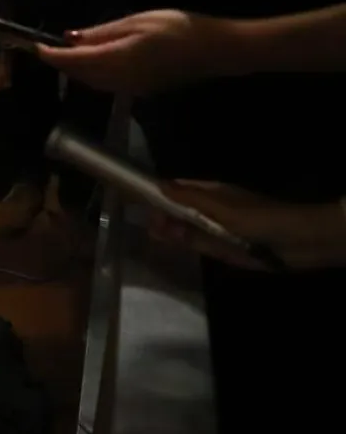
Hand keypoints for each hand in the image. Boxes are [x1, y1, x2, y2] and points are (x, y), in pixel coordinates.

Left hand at [36, 8, 230, 94]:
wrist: (216, 50)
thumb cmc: (178, 28)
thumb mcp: (137, 22)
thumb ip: (102, 33)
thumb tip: (70, 38)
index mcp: (117, 61)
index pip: (74, 62)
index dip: (52, 56)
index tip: (36, 46)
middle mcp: (119, 80)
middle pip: (80, 75)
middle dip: (62, 63)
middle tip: (46, 48)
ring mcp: (131, 88)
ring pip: (92, 82)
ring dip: (76, 70)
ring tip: (64, 53)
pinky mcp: (140, 90)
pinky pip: (106, 84)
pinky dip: (92, 74)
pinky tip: (91, 61)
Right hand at [150, 180, 345, 270]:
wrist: (296, 243)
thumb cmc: (258, 217)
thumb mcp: (220, 206)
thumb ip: (189, 199)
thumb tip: (159, 184)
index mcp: (212, 193)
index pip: (178, 189)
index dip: (158, 192)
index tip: (138, 198)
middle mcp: (211, 210)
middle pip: (179, 211)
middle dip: (163, 215)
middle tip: (145, 223)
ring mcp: (217, 230)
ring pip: (187, 229)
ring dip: (171, 231)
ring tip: (153, 235)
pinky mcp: (224, 249)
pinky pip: (199, 245)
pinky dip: (185, 245)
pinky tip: (170, 244)